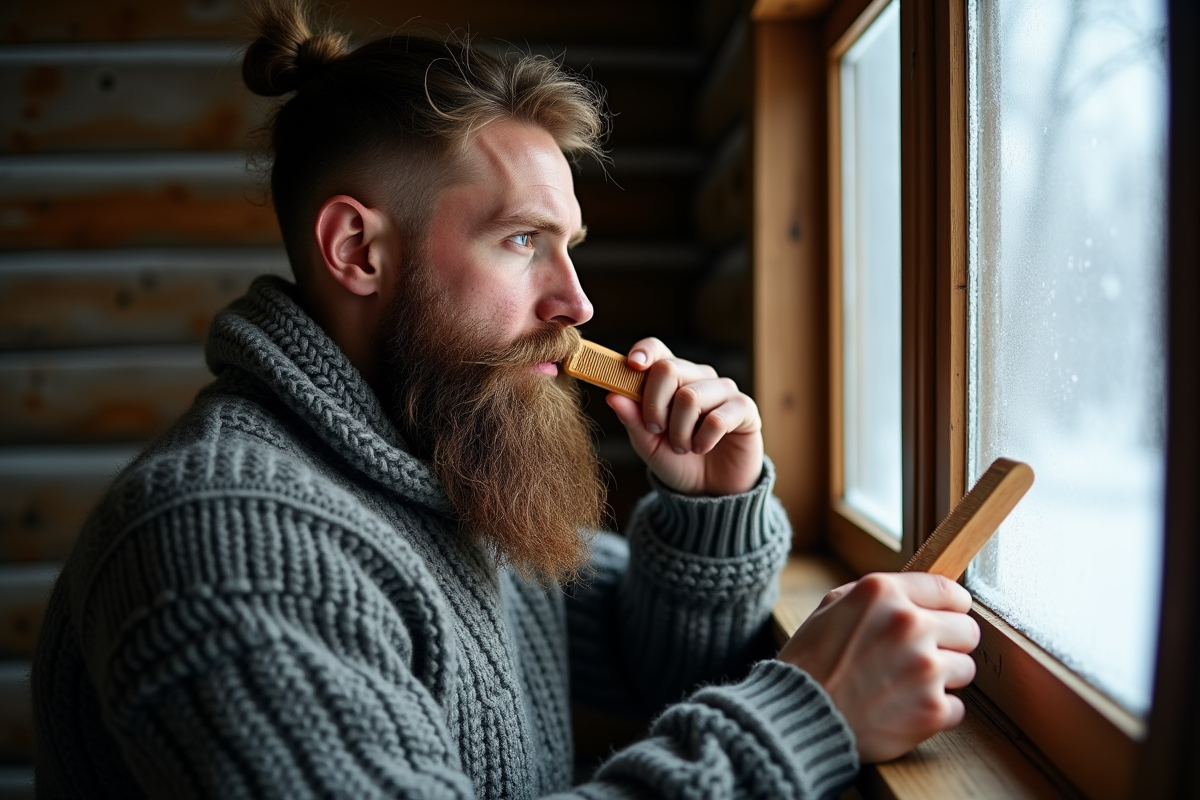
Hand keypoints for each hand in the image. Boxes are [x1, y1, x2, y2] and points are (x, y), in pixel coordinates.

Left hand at [605, 337, 763, 495]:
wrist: (709, 490)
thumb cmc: (677, 461)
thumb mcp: (647, 443)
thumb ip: (632, 419)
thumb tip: (612, 395)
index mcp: (672, 378)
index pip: (657, 349)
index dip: (644, 352)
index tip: (633, 366)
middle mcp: (698, 376)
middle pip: (669, 368)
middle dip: (654, 406)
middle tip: (657, 430)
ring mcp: (723, 390)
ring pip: (690, 396)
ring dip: (679, 431)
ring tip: (682, 447)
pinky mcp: (745, 409)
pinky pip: (717, 418)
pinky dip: (703, 439)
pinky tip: (702, 448)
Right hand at [777, 573, 979, 762]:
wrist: (796, 716)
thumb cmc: (810, 661)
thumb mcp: (831, 606)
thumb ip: (877, 595)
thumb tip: (916, 595)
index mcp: (884, 593)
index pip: (950, 591)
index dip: (949, 608)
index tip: (944, 620)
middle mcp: (910, 625)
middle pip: (968, 630)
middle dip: (948, 644)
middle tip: (920, 657)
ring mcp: (925, 669)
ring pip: (965, 669)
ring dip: (942, 679)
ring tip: (905, 685)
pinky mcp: (932, 710)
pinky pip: (957, 708)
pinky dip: (935, 712)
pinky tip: (904, 710)